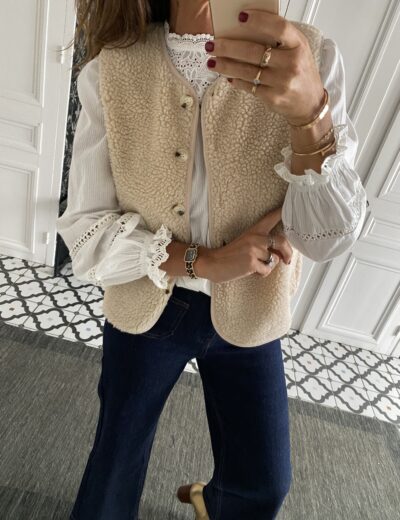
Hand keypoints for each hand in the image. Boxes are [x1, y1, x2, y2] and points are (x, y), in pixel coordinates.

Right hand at [202, 207, 292, 283]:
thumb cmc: (231, 255)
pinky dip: (262, 274)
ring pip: (274, 259)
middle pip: (282, 241)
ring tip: (257, 266)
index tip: (291, 206)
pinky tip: (252, 272)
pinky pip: (267, 270)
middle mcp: (256, 238)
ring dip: (268, 265)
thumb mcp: (246, 242)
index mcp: (254, 230)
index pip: (271, 217)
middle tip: (287, 260)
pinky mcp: (252, 263)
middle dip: (288, 252)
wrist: (213, 263)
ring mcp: (254, 250)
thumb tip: (280, 253)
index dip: (283, 211)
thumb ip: (262, 243)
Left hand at [205, 9, 324, 124]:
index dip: (259, 21)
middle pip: (254, 51)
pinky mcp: (273, 98)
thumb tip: (245, 31)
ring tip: (212, 61)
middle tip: (212, 44)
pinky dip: (236, 80)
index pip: (278, 28)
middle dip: (228, 47)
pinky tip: (227, 76)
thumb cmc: (300, 72)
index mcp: (298, 45)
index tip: (240, 17)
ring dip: (226, 65)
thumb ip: (278, 39)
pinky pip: (249, 86)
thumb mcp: (297, 50)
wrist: (310, 103)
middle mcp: (291, 63)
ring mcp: (282, 82)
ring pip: (247, 71)